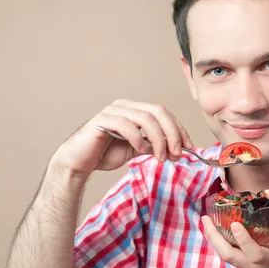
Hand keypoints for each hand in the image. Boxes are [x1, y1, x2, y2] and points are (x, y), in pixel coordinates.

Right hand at [52, 99, 193, 177]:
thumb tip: (177, 150)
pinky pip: (127, 125)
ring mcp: (114, 111)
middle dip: (172, 133)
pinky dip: (139, 139)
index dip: (179, 129)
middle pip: (158, 111)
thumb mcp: (136, 150)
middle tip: (178, 153)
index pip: (164, 113)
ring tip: (161, 157)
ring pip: (146, 118)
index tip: (189, 147)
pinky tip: (141, 151)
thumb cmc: (104, 154)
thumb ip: (153, 146)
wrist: (79, 161)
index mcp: (135, 110)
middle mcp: (126, 106)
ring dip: (159, 139)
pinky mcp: (103, 120)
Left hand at [201, 202, 268, 267]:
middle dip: (214, 237)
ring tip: (207, 222)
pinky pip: (232, 260)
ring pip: (227, 258)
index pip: (256, 254)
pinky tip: (218, 234)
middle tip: (205, 219)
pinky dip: (223, 246)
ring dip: (215, 240)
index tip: (234, 224)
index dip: (243, 240)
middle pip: (230, 256)